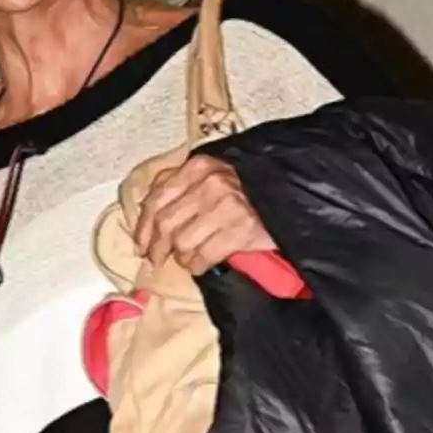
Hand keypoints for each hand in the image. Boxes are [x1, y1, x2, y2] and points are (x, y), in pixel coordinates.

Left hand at [134, 155, 275, 276]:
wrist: (292, 197)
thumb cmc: (251, 189)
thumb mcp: (215, 173)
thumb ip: (183, 185)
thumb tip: (149, 214)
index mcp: (199, 166)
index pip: (157, 197)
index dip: (144, 226)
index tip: (141, 244)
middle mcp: (210, 183)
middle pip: (166, 223)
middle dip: (157, 247)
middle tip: (157, 259)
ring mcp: (226, 207)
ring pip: (182, 242)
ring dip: (181, 257)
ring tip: (187, 258)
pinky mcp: (240, 231)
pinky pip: (203, 256)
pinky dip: (196, 265)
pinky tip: (200, 264)